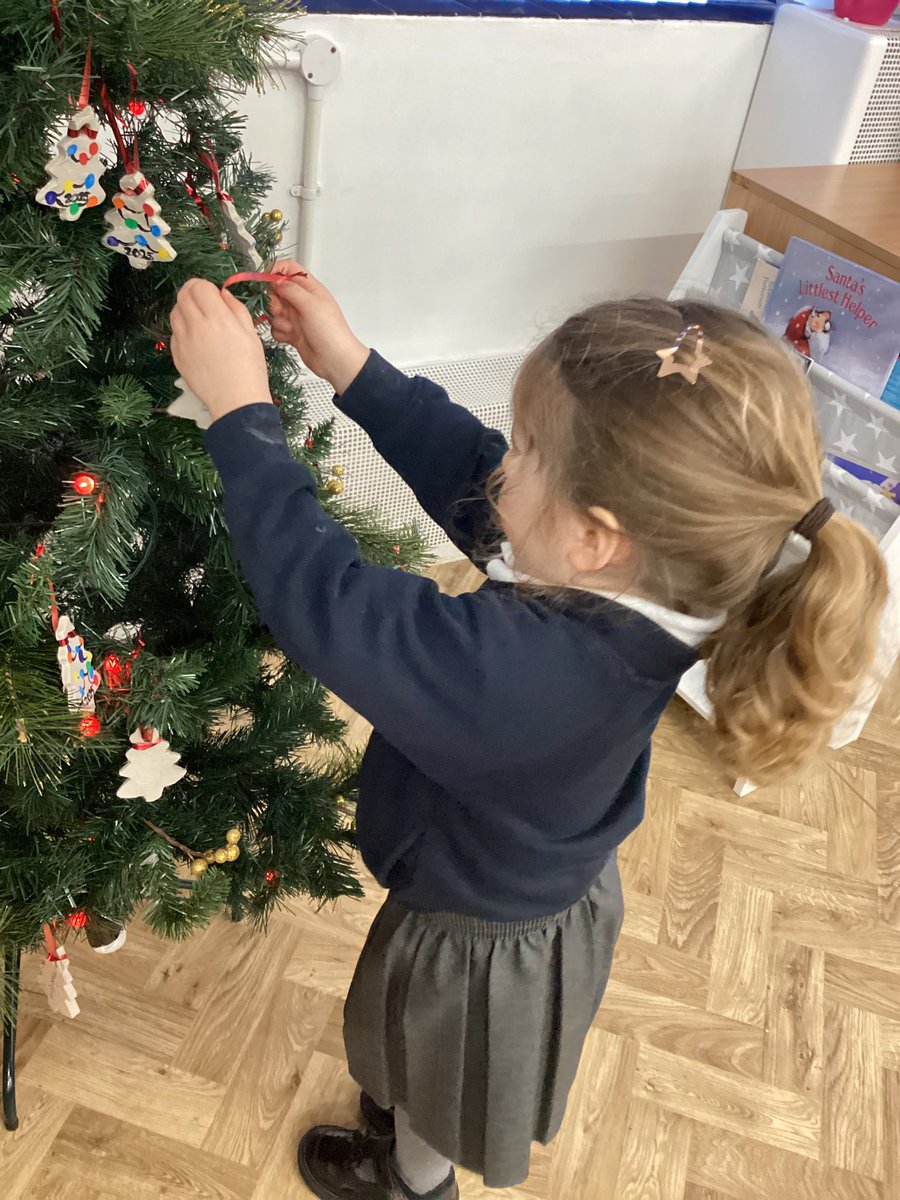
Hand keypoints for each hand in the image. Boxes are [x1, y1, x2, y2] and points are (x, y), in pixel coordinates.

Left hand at [170, 279, 271, 422]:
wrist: (236, 401)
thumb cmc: (250, 370)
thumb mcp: (251, 334)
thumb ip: (236, 309)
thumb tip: (222, 295)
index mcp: (218, 318)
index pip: (199, 286)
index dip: (204, 286)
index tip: (211, 293)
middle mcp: (197, 326)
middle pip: (182, 295)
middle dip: (192, 293)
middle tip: (203, 302)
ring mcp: (183, 341)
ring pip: (174, 313)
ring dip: (185, 310)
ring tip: (199, 321)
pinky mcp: (177, 355)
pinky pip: (174, 333)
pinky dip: (183, 330)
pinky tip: (197, 340)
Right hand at [268, 261, 369, 393]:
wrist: (335, 360)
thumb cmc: (330, 331)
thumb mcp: (311, 304)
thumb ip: (291, 289)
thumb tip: (274, 280)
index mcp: (310, 288)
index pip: (289, 269)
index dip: (275, 271)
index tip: (265, 281)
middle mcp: (302, 301)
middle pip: (276, 291)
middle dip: (274, 301)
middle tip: (280, 310)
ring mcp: (296, 317)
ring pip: (274, 311)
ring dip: (278, 320)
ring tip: (293, 328)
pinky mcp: (292, 332)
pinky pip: (276, 328)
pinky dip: (280, 333)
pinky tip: (291, 338)